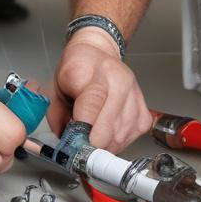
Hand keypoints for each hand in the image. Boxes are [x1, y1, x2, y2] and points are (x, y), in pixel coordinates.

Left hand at [47, 27, 151, 151]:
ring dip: (104, 145)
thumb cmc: (78, 69)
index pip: (92, 104)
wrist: (98, 54)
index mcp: (95, 72)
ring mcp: (135, 96)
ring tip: (91, 137)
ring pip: (121, 136)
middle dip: (92, 143)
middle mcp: (120, 82)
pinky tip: (107, 133)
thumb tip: (64, 142)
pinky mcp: (144, 111)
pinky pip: (131, 137)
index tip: (74, 142)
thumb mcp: (56, 85)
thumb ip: (56, 115)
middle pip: (110, 126)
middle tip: (80, 147)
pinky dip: (117, 142)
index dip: (83, 127)